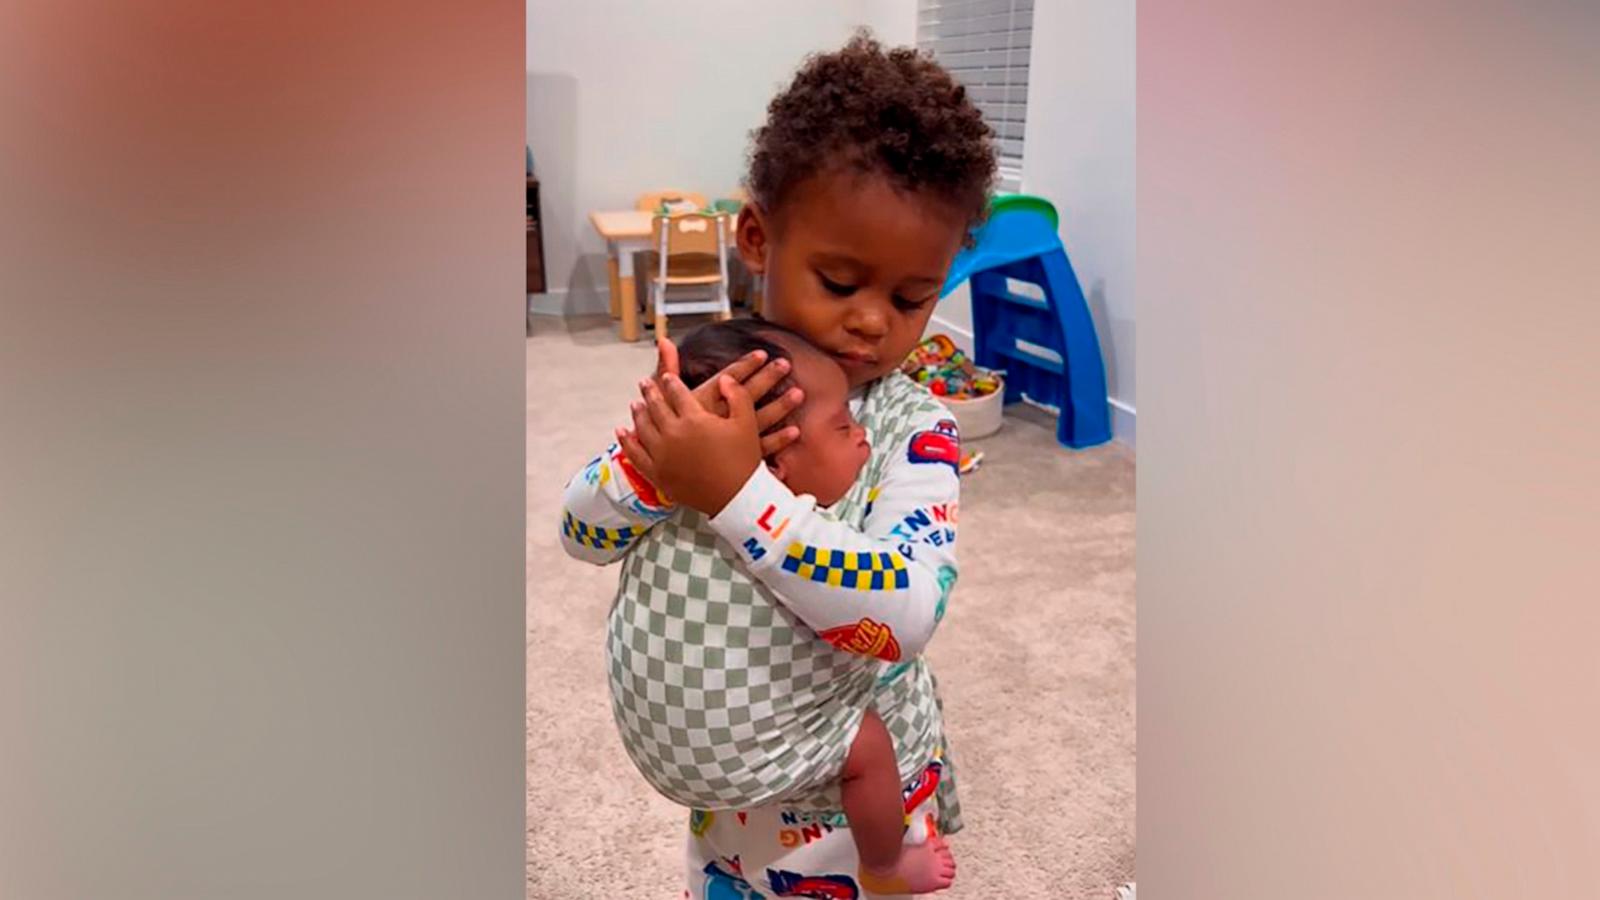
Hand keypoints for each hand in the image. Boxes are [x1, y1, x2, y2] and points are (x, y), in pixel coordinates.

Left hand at [616, 372, 761, 516]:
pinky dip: (626, 442)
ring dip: (638, 413)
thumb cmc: (744, 460)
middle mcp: (673, 434)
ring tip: (636, 405)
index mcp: (694, 418)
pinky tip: (622, 432)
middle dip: (650, 392)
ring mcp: (662, 455)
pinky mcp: (657, 474)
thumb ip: (736, 395)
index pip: (677, 393)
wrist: (737, 498)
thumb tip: (724, 379)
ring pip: (642, 427)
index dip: (671, 382)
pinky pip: (635, 455)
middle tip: (645, 384)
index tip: (667, 377)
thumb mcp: (746, 423)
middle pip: (656, 406)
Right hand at [653, 336, 802, 453]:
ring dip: (780, 406)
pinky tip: (794, 431)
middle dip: (768, 377)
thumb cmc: (661, 433)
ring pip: (759, 420)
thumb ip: (666, 368)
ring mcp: (727, 440)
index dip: (746, 365)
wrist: (660, 470)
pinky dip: (778, 440)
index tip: (762, 354)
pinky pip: (761, 449)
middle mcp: (717, 419)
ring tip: (798, 393)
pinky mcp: (734, 459)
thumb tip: (665, 340)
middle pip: (747, 394)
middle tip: (785, 364)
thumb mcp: (661, 399)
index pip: (728, 377)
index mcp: (701, 402)